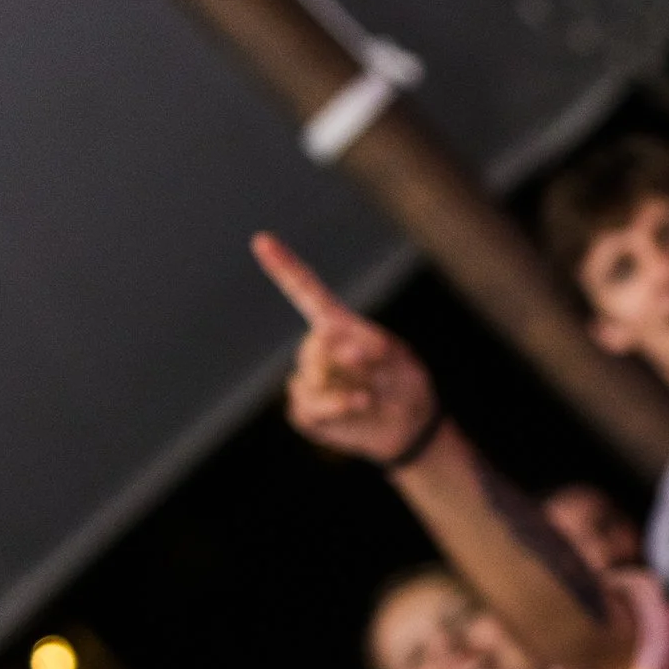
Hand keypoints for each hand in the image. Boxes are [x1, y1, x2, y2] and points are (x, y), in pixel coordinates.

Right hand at [254, 235, 437, 468]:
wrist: (407, 427)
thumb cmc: (406, 386)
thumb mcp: (404, 362)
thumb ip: (378, 351)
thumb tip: (343, 352)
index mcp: (338, 326)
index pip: (306, 292)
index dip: (284, 267)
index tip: (261, 240)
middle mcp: (317, 349)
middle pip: (314, 346)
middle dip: (347, 364)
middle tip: (375, 378)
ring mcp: (308, 379)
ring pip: (309, 380)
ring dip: (346, 391)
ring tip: (370, 398)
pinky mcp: (305, 409)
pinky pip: (308, 408)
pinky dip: (336, 410)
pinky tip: (356, 408)